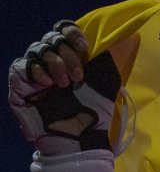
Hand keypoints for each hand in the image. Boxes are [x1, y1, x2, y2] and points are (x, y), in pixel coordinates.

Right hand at [8, 21, 120, 154]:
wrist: (80, 141)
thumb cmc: (93, 114)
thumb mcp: (106, 82)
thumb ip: (108, 58)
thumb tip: (127, 35)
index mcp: (69, 57)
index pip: (63, 30)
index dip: (71, 33)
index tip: (84, 47)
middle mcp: (50, 61)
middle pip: (51, 39)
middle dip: (66, 54)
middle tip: (77, 77)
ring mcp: (34, 73)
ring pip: (37, 50)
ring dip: (53, 63)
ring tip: (64, 85)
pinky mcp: (19, 86)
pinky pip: (21, 67)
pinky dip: (35, 71)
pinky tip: (46, 84)